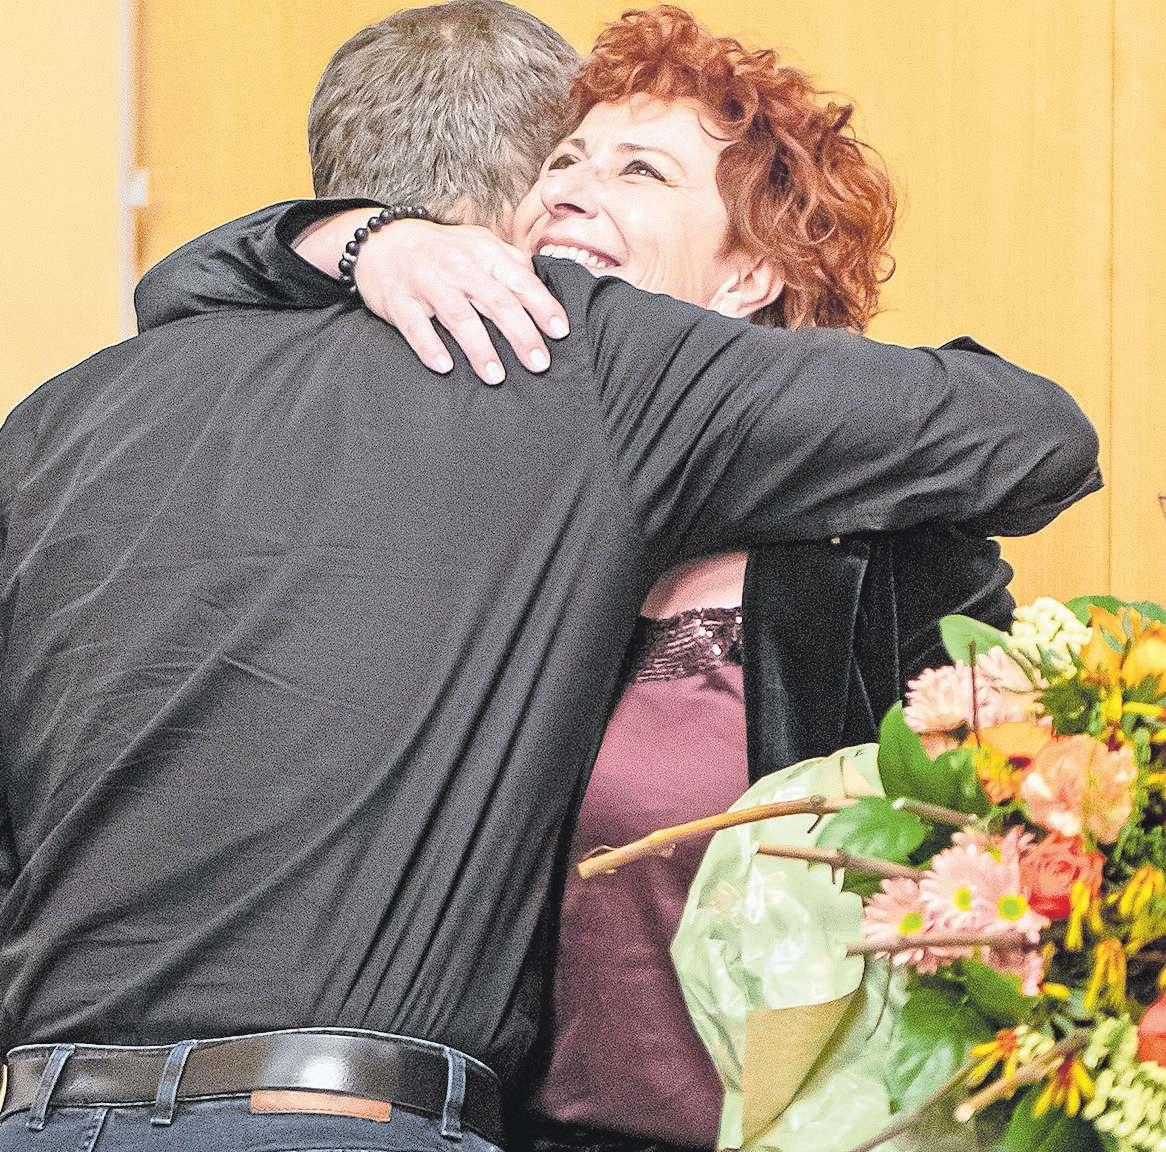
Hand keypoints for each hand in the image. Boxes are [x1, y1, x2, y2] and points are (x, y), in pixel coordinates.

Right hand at [295, 211, 569, 383]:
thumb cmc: (441, 252)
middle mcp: (457, 265)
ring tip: (496, 376)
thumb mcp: (478, 244)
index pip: (520, 280)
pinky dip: (429, 346)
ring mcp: (426, 281)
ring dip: (478, 348)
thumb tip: (543, 282)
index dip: (542, 305)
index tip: (560, 332)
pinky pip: (414, 326)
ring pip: (458, 316)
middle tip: (539, 364)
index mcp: (483, 252)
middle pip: (496, 301)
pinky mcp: (398, 300)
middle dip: (520, 334)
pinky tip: (444, 367)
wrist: (380, 240)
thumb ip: (511, 262)